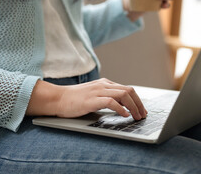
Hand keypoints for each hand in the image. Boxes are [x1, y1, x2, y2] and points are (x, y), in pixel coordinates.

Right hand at [26, 78, 146, 119]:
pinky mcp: (92, 99)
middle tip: (142, 115)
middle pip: (129, 91)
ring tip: (136, 117)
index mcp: (105, 84)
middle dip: (139, 104)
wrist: (57, 98)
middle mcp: (103, 85)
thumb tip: (122, 107)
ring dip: (133, 107)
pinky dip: (121, 109)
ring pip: (123, 95)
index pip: (127, 89)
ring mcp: (98, 91)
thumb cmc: (74, 100)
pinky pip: (111, 102)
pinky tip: (124, 115)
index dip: (137, 100)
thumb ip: (106, 98)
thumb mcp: (93, 96)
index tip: (142, 110)